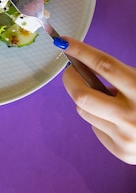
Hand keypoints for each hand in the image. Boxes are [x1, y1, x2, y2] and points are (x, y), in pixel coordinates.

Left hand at [59, 36, 135, 163]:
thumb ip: (120, 75)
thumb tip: (82, 65)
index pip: (105, 66)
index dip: (81, 52)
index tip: (64, 42)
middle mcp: (132, 115)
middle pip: (82, 95)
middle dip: (71, 80)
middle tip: (72, 72)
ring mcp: (126, 136)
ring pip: (83, 111)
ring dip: (87, 101)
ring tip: (105, 100)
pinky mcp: (121, 151)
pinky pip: (95, 128)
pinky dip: (99, 119)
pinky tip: (115, 120)